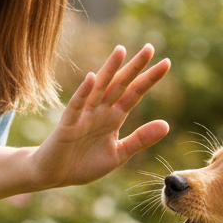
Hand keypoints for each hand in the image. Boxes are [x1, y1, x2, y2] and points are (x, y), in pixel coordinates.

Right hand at [31, 45, 169, 189]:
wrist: (55, 175)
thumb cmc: (85, 163)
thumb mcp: (118, 154)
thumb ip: (140, 139)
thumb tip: (167, 124)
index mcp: (114, 117)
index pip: (135, 93)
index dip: (149, 79)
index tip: (167, 63)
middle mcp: (100, 111)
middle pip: (120, 84)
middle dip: (134, 67)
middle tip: (150, 47)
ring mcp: (83, 115)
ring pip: (99, 88)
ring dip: (109, 70)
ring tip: (121, 51)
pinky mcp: (67, 125)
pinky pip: (76, 106)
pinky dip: (83, 92)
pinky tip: (91, 78)